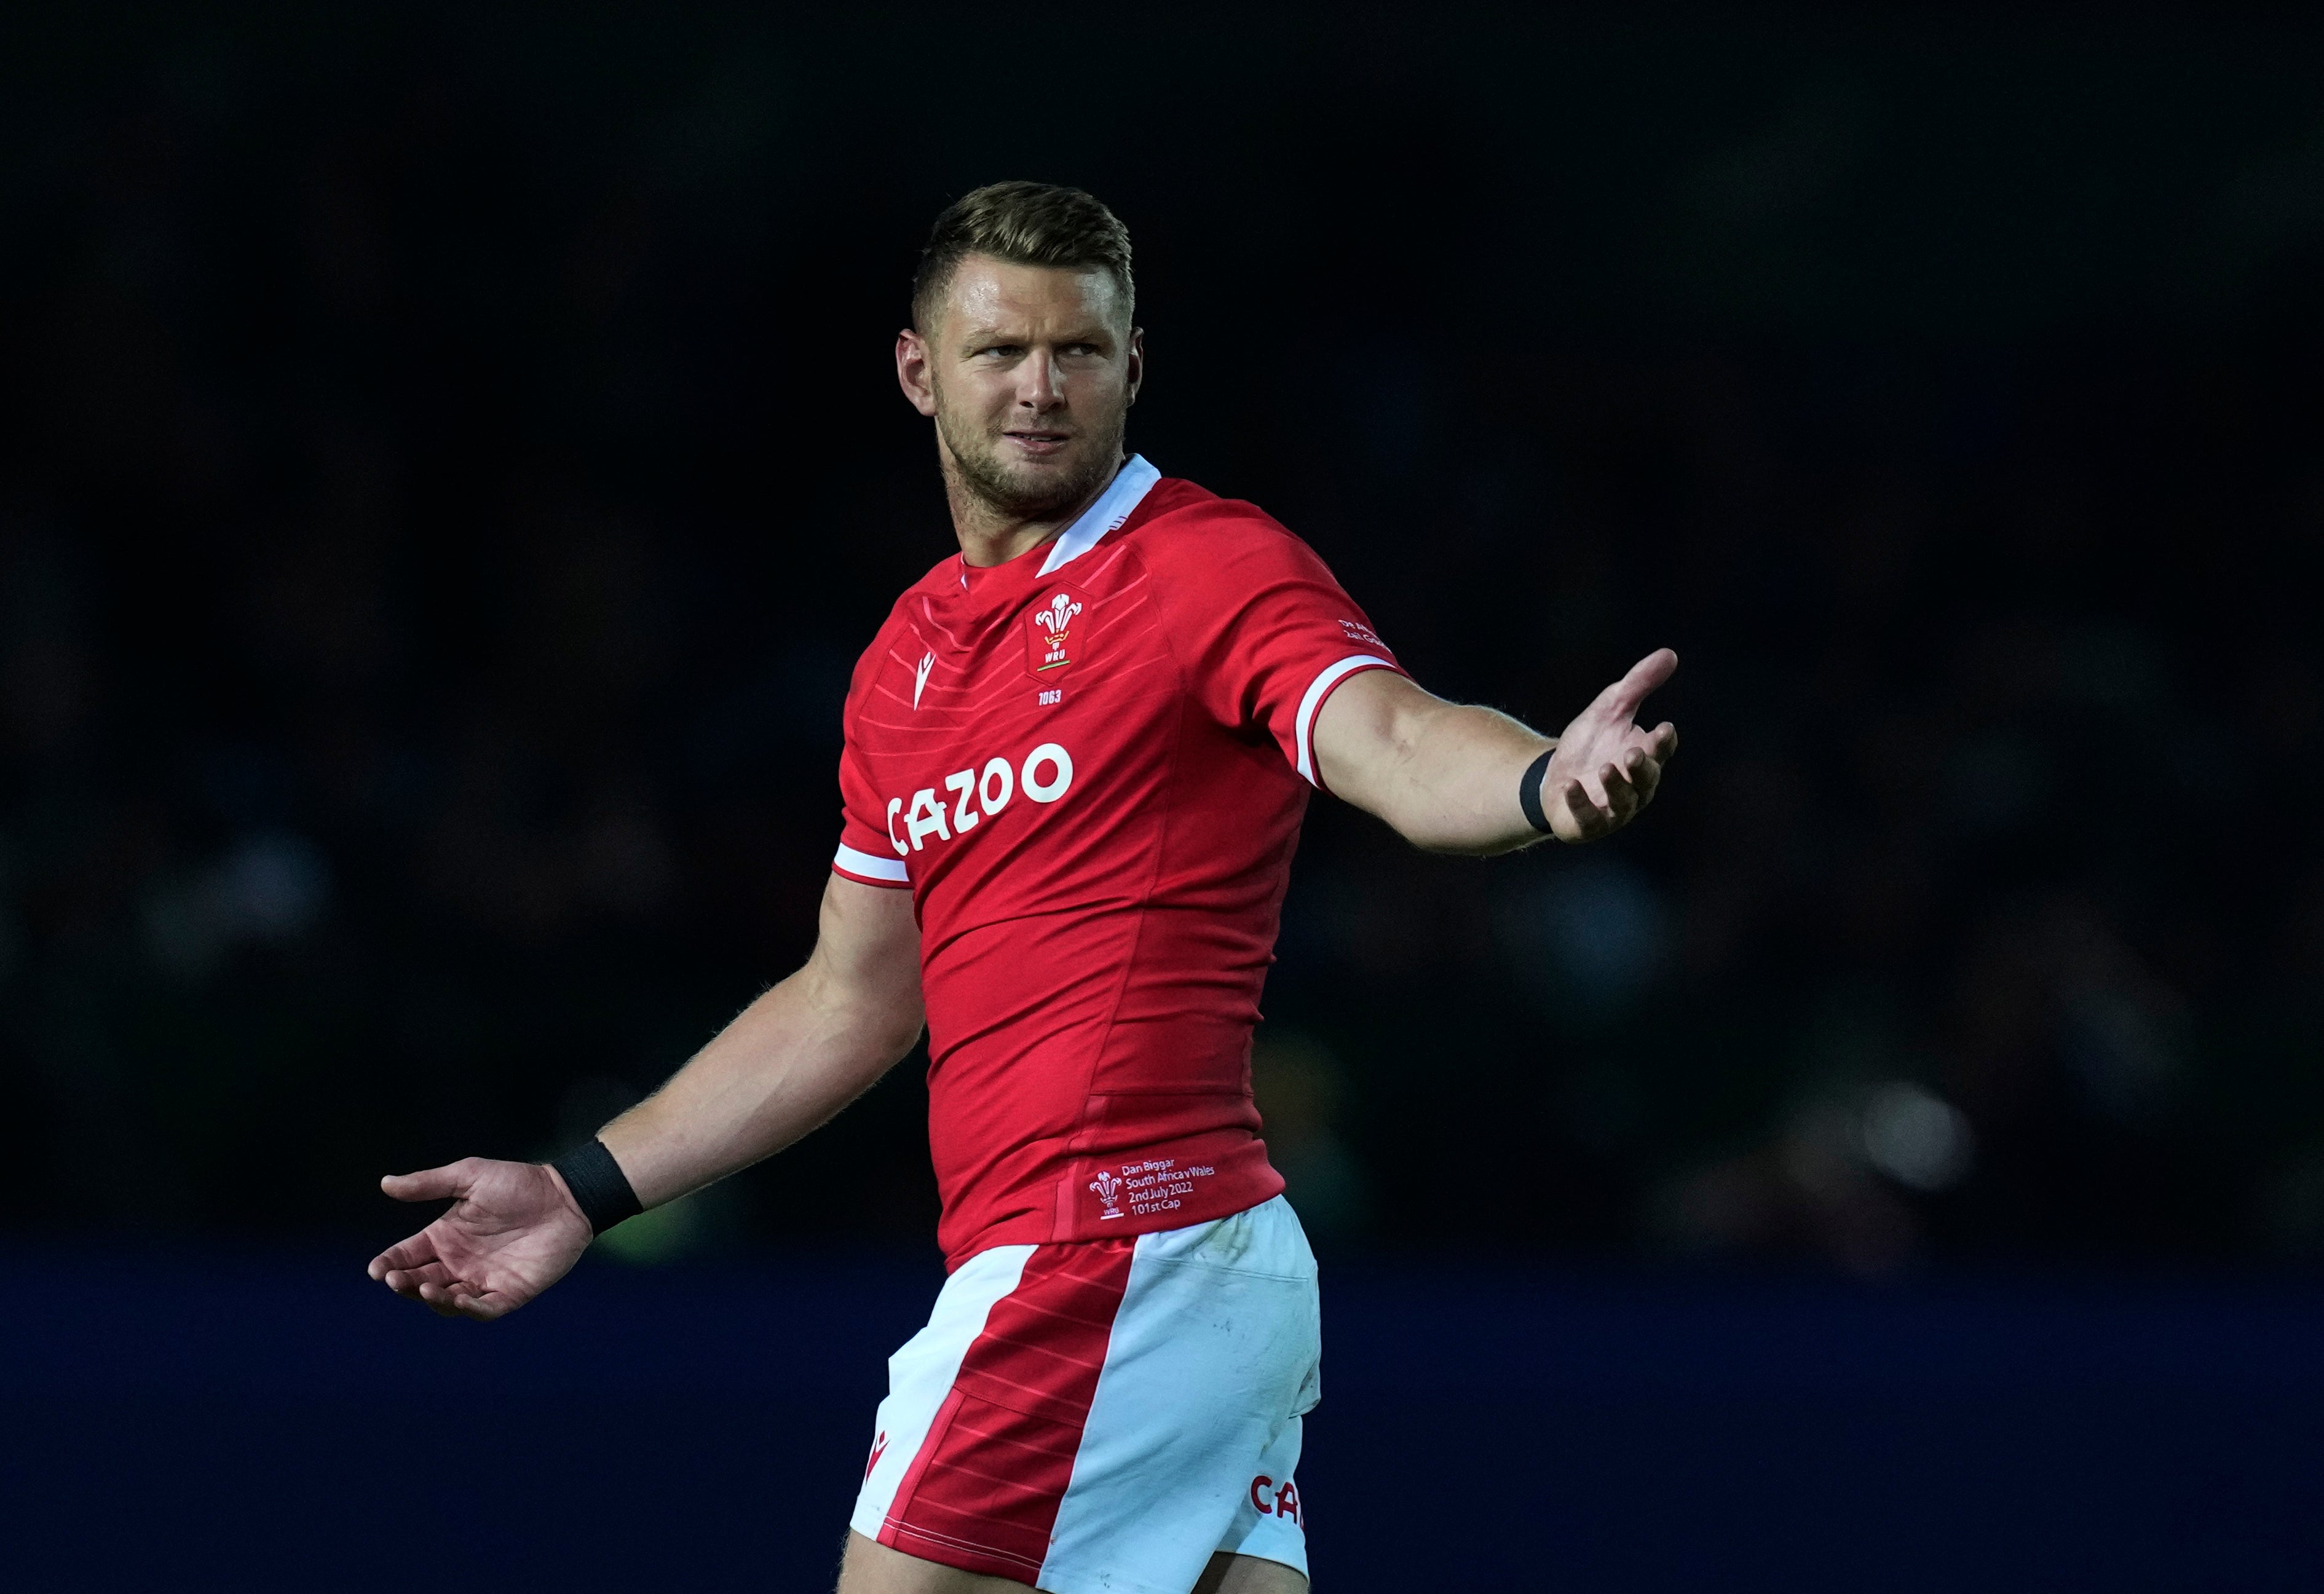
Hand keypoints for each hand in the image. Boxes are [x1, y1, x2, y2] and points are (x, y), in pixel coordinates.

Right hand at [367, 1157, 593, 1320]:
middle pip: (421, 1282)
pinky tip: (459, 1298)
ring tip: (424, 1288)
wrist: (566, 1195)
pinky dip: (469, 1308)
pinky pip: (484, 1309)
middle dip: (404, 1283)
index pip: (407, 1256)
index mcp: (445, 1237)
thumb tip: (385, 1183)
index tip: (376, 1268)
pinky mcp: (510, 1292)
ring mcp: (483, 1280)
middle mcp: (459, 1263)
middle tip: (394, 1278)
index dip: (389, 1263)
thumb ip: (429, 1184)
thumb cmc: (518, 1183)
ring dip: (433, 1298)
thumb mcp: (469, 1177)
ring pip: (447, 1301)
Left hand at [1540, 648, 1678, 842]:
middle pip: (1646, 778)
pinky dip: (1579, 802)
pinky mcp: (1587, 823)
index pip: (1661, 751)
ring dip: (1615, 785)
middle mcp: (1635, 788)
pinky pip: (1587, 816)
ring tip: (1606, 768)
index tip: (1663, 728)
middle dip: (1642, 768)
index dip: (1663, 742)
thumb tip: (1670, 654)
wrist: (1550, 778)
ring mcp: (1612, 809)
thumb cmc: (1589, 745)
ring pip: (1622, 801)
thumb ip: (1638, 684)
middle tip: (1634, 753)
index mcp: (1646, 758)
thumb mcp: (1610, 708)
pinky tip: (1570, 786)